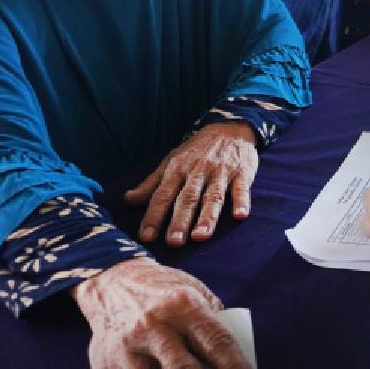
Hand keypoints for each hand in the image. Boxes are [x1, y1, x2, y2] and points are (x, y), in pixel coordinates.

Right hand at [73, 257, 248, 368]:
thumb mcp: (192, 291)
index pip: (217, 343)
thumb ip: (212, 320)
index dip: (236, 366)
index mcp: (183, 305)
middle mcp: (155, 325)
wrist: (111, 282)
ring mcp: (128, 347)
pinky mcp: (109, 364)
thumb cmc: (161, 289)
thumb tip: (237, 353)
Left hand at [125, 122, 257, 246]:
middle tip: (173, 242)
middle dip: (180, 220)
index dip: (154, 216)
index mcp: (178, 170)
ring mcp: (221, 172)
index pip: (163, 195)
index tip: (146, 237)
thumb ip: (151, 183)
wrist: (230, 128)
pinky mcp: (242, 173)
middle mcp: (198, 172)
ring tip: (200, 236)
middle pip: (188, 198)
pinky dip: (242, 201)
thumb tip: (128, 200)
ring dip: (207, 216)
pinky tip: (240, 215)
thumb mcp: (171, 161)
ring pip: (213, 196)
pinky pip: (241, 188)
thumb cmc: (197, 149)